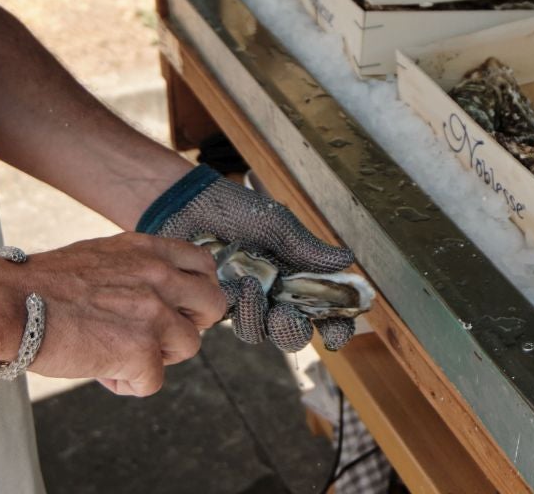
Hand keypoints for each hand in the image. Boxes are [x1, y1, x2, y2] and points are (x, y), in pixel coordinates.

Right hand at [14, 232, 226, 396]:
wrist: (11, 302)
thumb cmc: (44, 283)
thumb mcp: (103, 255)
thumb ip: (138, 269)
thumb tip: (157, 293)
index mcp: (149, 250)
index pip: (204, 265)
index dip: (195, 291)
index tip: (179, 306)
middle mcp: (159, 277)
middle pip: (212, 305)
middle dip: (189, 324)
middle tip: (155, 336)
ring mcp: (155, 314)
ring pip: (188, 346)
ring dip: (158, 356)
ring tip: (118, 353)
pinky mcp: (143, 352)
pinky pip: (154, 381)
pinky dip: (127, 383)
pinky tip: (100, 370)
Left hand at [144, 169, 358, 352]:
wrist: (186, 203)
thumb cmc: (234, 208)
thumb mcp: (276, 224)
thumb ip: (307, 248)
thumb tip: (347, 260)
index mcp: (294, 273)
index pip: (322, 308)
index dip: (334, 325)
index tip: (337, 330)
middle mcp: (273, 292)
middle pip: (293, 330)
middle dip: (293, 330)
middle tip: (286, 316)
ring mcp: (244, 300)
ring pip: (260, 331)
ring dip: (259, 317)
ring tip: (251, 288)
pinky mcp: (215, 304)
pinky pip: (231, 321)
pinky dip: (237, 308)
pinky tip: (234, 285)